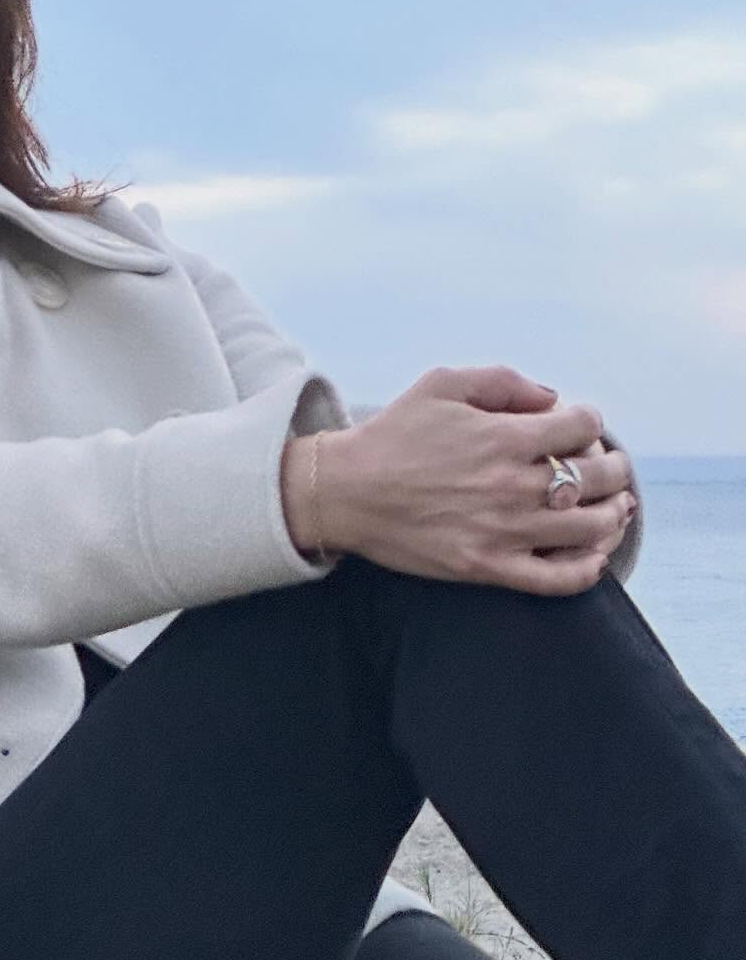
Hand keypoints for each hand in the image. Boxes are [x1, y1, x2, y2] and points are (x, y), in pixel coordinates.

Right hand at [283, 366, 635, 595]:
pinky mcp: (488, 567)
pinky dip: (587, 568)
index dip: (588, 421)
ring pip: (590, 528)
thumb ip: (504, 381)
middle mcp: (512, 485)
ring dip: (613, 514)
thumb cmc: (392, 435)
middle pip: (599, 477)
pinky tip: (592, 555)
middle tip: (609, 466)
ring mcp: (504, 531)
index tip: (576, 426)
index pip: (582, 425)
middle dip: (613, 467)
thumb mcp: (442, 383)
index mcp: (505, 436)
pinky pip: (558, 578)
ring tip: (612, 507)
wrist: (345, 492)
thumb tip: (550, 398)